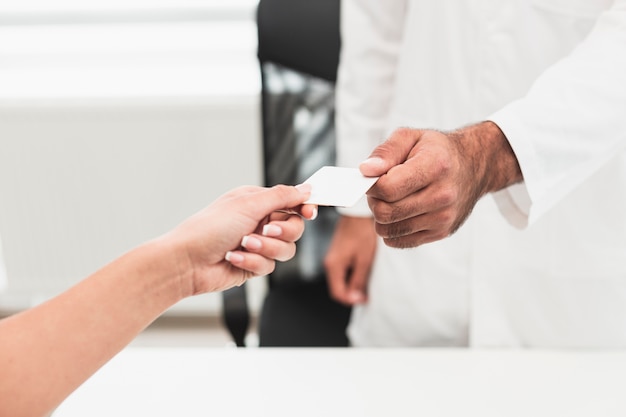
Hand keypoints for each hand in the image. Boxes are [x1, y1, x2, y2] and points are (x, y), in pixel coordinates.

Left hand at [164, 184, 315, 294]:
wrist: (187, 262)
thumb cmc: (209, 228)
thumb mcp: (249, 205)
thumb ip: (282, 196)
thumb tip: (306, 188)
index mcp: (257, 202)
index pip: (291, 202)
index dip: (304, 207)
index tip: (310, 212)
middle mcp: (259, 222)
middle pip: (294, 228)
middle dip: (282, 232)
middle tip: (267, 231)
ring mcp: (257, 245)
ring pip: (285, 250)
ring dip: (265, 249)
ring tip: (243, 245)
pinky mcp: (253, 265)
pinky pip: (269, 266)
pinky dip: (252, 262)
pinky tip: (233, 258)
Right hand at [324, 216, 376, 304]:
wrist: (358, 214)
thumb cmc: (362, 234)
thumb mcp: (364, 260)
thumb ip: (358, 281)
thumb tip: (355, 298)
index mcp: (333, 266)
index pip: (337, 293)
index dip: (351, 300)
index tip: (365, 300)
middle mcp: (330, 263)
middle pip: (338, 287)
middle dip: (352, 294)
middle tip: (368, 294)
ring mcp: (332, 258)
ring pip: (340, 280)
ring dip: (352, 285)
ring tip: (368, 283)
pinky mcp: (338, 254)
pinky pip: (342, 271)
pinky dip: (351, 276)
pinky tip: (363, 272)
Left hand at [360, 122, 520, 247]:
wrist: (473, 165)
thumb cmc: (436, 150)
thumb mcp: (410, 137)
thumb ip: (386, 152)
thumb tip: (366, 170)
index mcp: (435, 165)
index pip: (387, 188)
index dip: (372, 184)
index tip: (374, 177)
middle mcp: (443, 194)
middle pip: (386, 212)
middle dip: (374, 201)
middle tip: (381, 189)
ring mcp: (443, 217)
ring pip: (389, 230)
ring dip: (381, 217)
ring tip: (392, 199)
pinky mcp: (441, 232)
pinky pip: (399, 241)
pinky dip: (391, 230)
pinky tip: (399, 213)